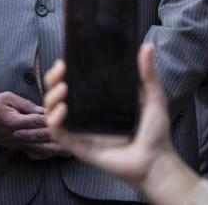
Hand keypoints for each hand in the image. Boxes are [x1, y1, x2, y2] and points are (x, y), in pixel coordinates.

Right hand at [0, 91, 67, 159]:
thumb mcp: (7, 97)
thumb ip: (26, 104)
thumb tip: (44, 109)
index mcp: (14, 122)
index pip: (38, 121)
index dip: (53, 120)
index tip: (68, 119)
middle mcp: (16, 136)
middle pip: (42, 138)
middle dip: (59, 138)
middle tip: (76, 137)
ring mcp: (17, 144)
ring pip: (40, 150)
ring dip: (56, 151)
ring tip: (72, 149)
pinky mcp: (17, 148)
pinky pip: (34, 153)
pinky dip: (46, 154)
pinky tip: (56, 153)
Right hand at [43, 44, 198, 198]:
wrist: (156, 160)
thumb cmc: (154, 132)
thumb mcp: (153, 97)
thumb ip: (147, 73)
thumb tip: (147, 46)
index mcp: (97, 100)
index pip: (73, 81)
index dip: (64, 71)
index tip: (65, 60)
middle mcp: (84, 113)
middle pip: (57, 92)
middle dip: (53, 79)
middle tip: (61, 70)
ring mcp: (78, 129)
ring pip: (51, 110)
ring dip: (51, 97)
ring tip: (63, 89)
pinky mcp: (76, 145)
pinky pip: (57, 132)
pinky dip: (54, 119)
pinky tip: (63, 109)